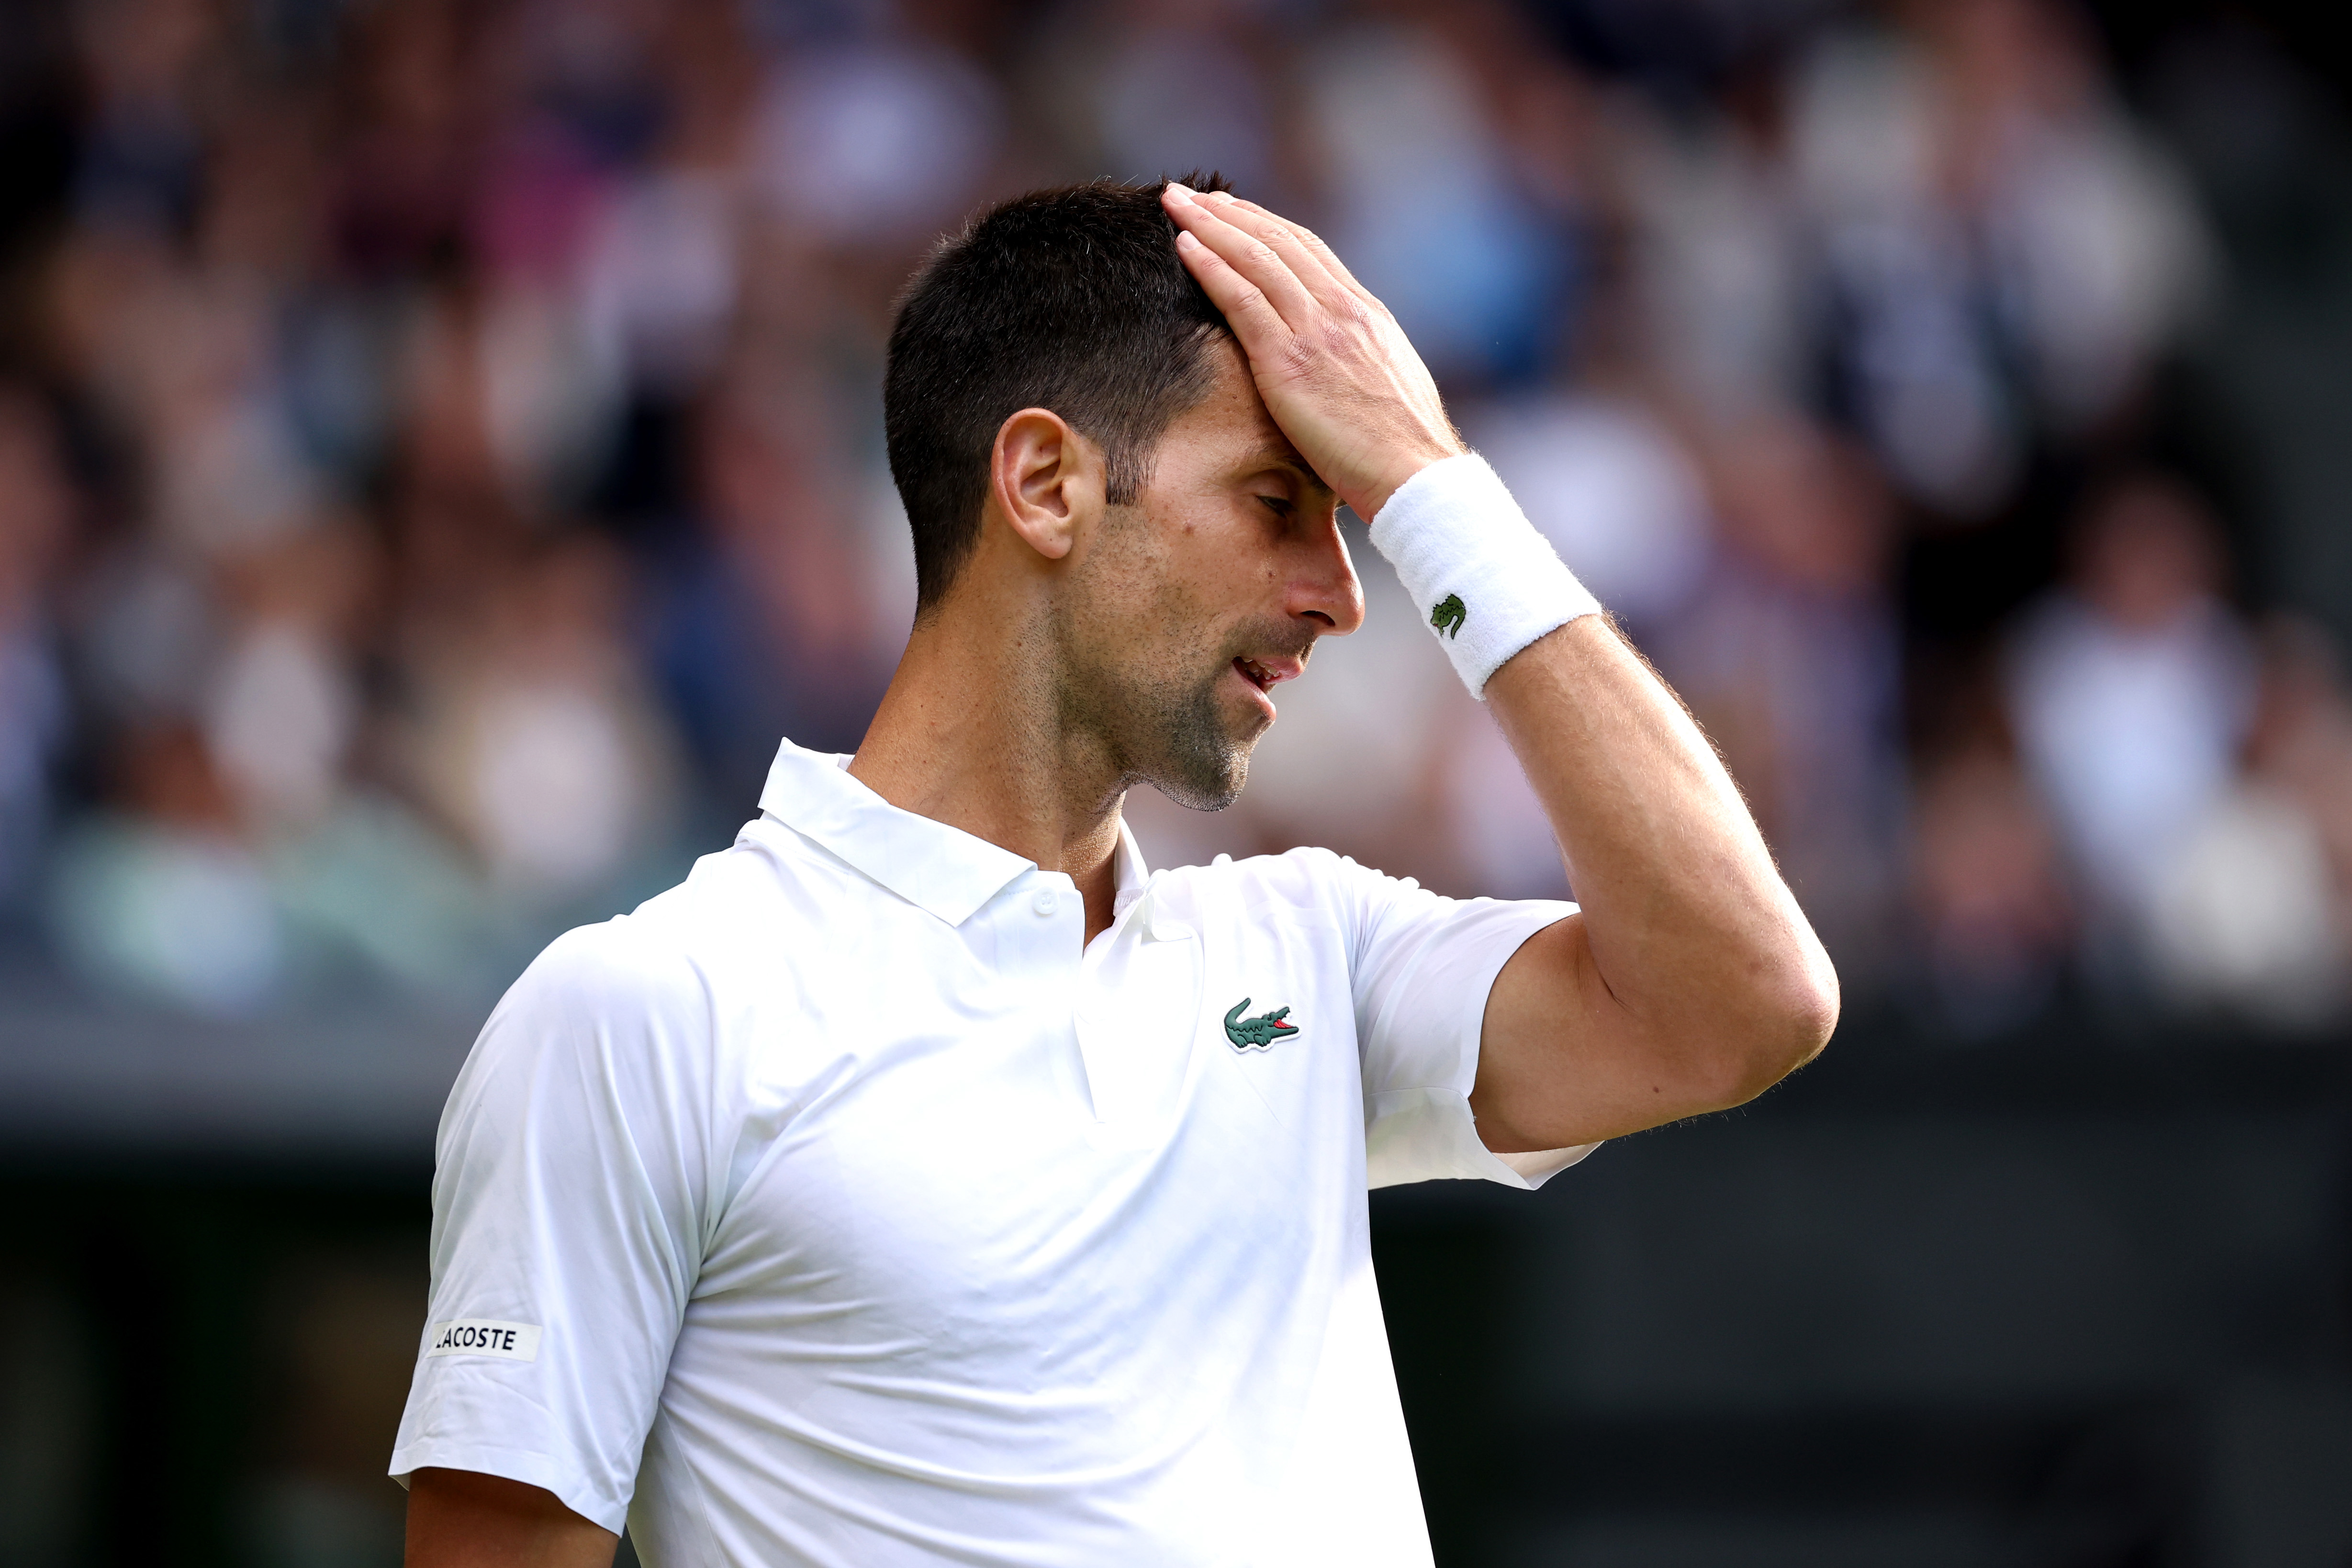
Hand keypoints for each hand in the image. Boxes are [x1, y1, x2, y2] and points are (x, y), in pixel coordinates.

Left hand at [1161, 185, 1464, 520]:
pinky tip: (1183, 246)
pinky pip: (1242, 298)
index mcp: (1366, 315)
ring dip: (1209, 225)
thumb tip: (1342, 367)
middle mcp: (1342, 311)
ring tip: (1175, 204)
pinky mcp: (1289, 362)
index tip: (1234, 210)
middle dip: (1230, 212)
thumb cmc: (1403, 453)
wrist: (1417, 477)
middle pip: (1278, 242)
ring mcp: (1317, 331)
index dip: (1266, 226)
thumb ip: (1359, 364)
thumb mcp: (1387, 390)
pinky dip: (1210, 266)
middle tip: (1190, 193)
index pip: (1310, 253)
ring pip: (1255, 258)